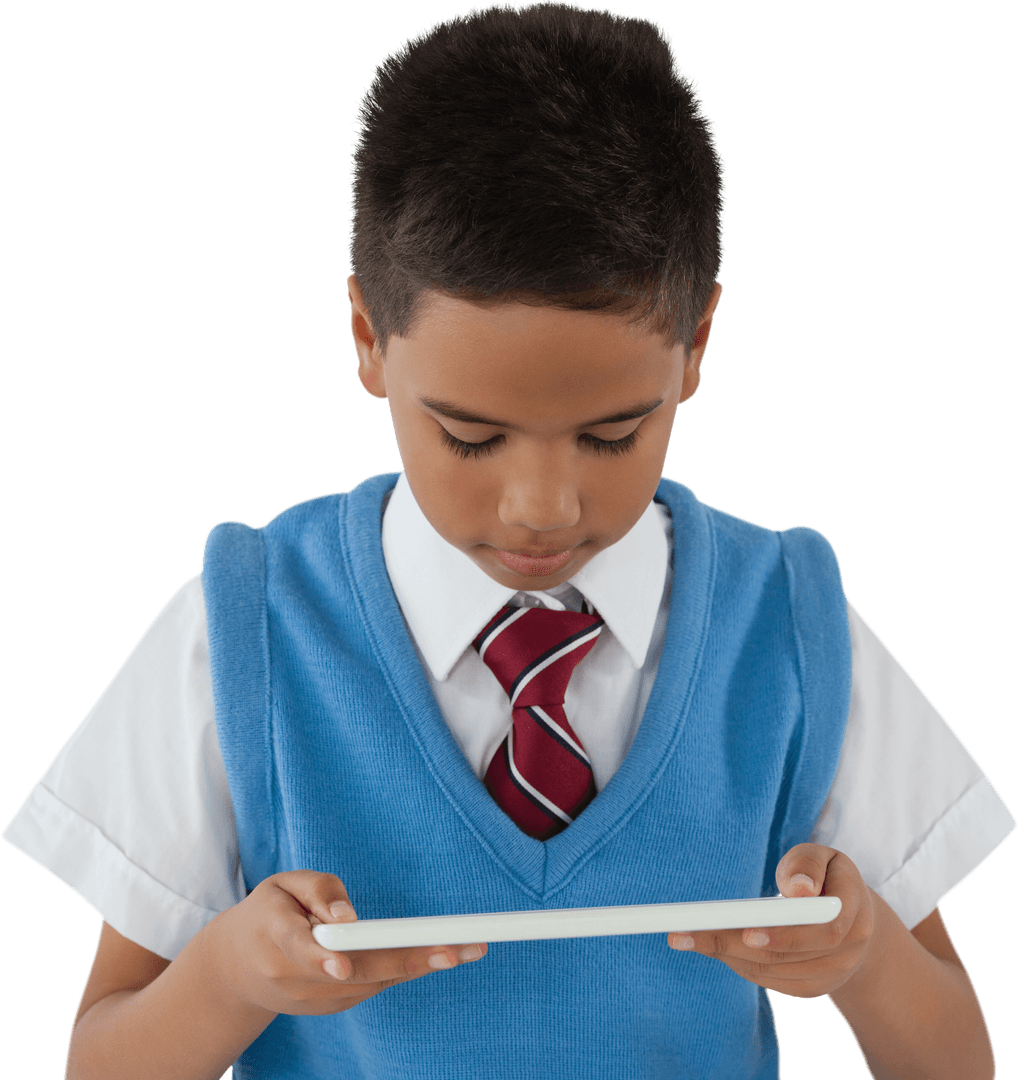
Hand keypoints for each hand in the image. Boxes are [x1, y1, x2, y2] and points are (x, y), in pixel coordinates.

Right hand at [204, 870, 487, 1015]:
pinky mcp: (334, 1006)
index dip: (326, 958)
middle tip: (455, 950)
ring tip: (468, 948)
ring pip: (374, 982)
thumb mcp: (282, 885)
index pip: (302, 950)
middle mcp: (297, 978)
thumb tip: (350, 916)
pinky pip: (375, 985)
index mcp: (277, 939)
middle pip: (358, 973)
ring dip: (421, 965)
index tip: (345, 964)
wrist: (239, 970)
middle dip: (410, 961)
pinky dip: (405, 968)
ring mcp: (317, 1000)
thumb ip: (319, 893)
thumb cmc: (269, 914)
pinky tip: (436, 954)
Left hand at [667, 844, 875, 998]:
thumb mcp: (823, 857)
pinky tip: (711, 946)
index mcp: (854, 912)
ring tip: (685, 936)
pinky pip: (769, 980)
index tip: (746, 932)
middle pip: (785, 957)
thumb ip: (808, 865)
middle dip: (731, 944)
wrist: (855, 920)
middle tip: (684, 933)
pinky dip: (737, 963)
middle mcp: (847, 952)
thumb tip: (798, 889)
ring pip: (771, 971)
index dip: (785, 936)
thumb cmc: (827, 877)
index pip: (823, 933)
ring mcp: (830, 975)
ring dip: (726, 954)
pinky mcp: (811, 987)